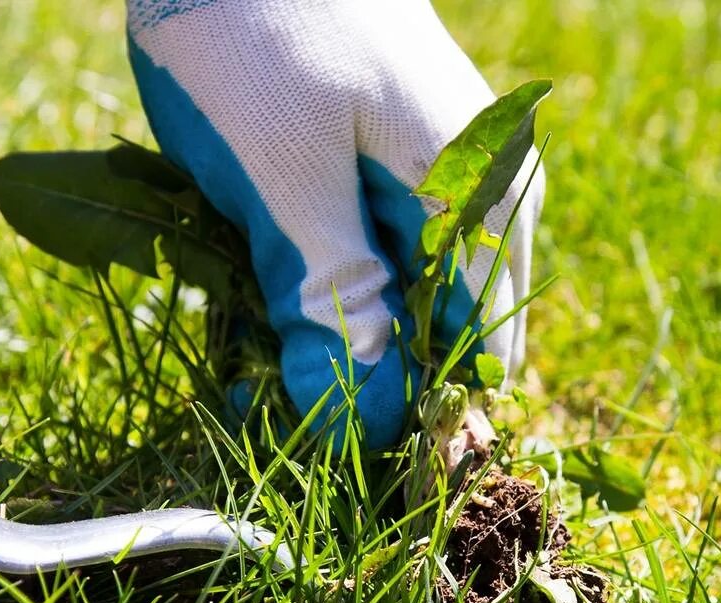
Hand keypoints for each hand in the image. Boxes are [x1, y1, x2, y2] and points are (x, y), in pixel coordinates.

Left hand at [128, 0, 544, 449]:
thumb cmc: (255, 28)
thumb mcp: (283, 181)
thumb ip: (331, 303)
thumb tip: (363, 427)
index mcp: (479, 193)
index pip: (472, 354)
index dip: (399, 415)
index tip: (317, 442)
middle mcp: (475, 188)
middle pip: (433, 332)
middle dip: (349, 374)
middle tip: (257, 392)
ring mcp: (426, 169)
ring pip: (387, 297)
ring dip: (312, 330)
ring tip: (241, 336)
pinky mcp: (372, 159)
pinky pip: (353, 251)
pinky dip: (297, 280)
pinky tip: (241, 274)